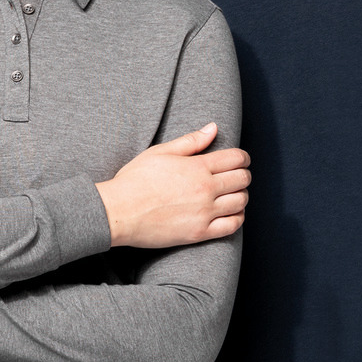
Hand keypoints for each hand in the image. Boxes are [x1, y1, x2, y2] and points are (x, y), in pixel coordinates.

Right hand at [96, 124, 250, 248]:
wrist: (118, 213)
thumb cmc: (134, 181)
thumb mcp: (160, 152)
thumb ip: (191, 141)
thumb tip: (213, 128)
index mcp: (197, 167)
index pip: (236, 158)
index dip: (242, 158)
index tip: (240, 161)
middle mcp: (205, 189)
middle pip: (242, 179)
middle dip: (243, 175)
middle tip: (236, 177)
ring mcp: (204, 212)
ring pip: (240, 202)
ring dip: (241, 196)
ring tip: (232, 195)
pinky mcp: (199, 233)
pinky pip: (232, 226)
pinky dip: (237, 218)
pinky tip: (231, 213)